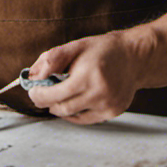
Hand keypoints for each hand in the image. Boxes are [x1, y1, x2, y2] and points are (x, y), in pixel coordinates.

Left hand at [25, 26, 156, 123]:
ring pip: (73, 116)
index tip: (32, 91)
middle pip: (63, 108)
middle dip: (47, 103)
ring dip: (59, 108)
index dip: (39, 96)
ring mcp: (108, 106)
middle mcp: (100, 94)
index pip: (55, 95)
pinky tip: (72, 101)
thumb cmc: (101, 50)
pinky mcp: (113, 112)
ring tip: (57, 96)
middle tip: (40, 94)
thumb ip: (51, 60)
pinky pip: (85, 119)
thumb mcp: (74, 47)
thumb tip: (33, 77)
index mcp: (88, 76)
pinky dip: (73, 113)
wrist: (133, 57)